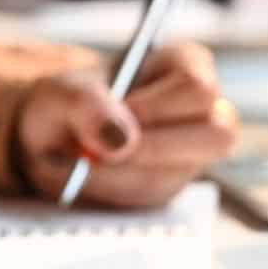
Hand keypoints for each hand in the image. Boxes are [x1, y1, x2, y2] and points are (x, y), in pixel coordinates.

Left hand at [14, 43, 239, 206]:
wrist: (51, 138)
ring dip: (117, 175)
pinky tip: (85, 177)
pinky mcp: (170, 189)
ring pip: (173, 176)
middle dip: (151, 148)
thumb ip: (86, 104)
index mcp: (184, 67)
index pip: (198, 86)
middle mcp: (200, 112)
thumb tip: (120, 139)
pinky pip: (151, 202)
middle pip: (216, 136)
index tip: (121, 110)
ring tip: (78, 161)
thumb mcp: (61, 92)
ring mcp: (190, 155)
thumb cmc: (66, 102)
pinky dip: (110, 193)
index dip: (158, 105)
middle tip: (99, 150)